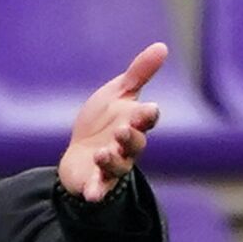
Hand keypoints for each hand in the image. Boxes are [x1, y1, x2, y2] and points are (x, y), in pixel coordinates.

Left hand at [59, 43, 166, 202]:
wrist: (80, 154)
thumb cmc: (104, 123)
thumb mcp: (119, 94)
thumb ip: (139, 74)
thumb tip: (162, 47)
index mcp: (133, 123)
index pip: (144, 119)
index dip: (146, 115)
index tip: (149, 110)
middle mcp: (126, 147)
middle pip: (135, 144)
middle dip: (130, 138)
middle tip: (123, 130)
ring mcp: (111, 166)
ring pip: (118, 167)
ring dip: (112, 161)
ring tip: (103, 153)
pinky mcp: (95, 182)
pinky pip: (99, 189)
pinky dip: (97, 192)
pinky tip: (92, 194)